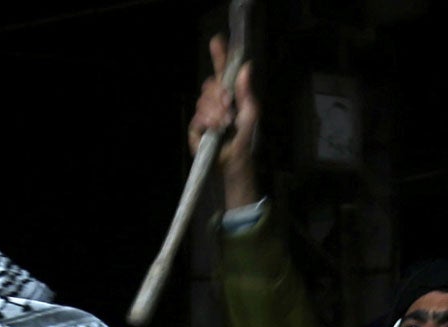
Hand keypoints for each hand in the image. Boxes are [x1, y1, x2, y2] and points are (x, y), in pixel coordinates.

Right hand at [189, 34, 258, 210]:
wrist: (236, 165)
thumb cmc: (246, 141)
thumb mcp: (251, 116)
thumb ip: (247, 93)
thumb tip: (246, 66)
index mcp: (230, 96)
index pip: (222, 73)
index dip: (219, 56)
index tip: (217, 41)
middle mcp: (216, 103)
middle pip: (209, 85)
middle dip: (219, 94)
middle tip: (229, 107)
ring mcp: (204, 116)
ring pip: (202, 101)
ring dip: (215, 111)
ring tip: (224, 124)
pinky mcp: (196, 130)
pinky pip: (197, 118)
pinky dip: (207, 122)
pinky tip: (215, 129)